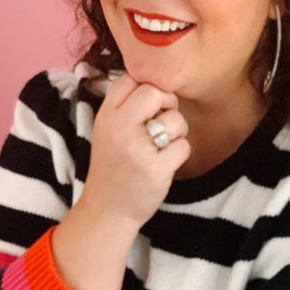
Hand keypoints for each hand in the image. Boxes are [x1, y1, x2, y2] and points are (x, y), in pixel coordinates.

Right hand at [80, 72, 190, 227]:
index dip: (147, 87)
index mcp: (106, 115)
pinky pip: (183, 146)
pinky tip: (165, 163)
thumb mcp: (108, 129)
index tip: (149, 106)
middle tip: (162, 121)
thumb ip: (126, 105)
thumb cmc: (114, 165)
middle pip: (155, 92)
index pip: (131, 78)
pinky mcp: (155, 170)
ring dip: (177, 131)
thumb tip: (159, 82)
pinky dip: (179, 153)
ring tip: (162, 145)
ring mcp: (137, 149)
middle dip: (167, 103)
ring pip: (175, 119)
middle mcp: (119, 128)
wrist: (107, 210)